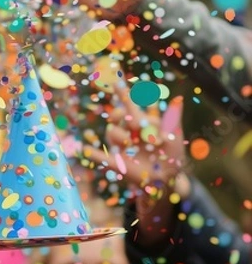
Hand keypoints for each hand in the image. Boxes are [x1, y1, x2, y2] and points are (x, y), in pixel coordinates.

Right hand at [84, 80, 188, 245]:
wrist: (165, 181)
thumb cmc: (172, 157)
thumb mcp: (175, 137)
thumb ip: (173, 118)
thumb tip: (178, 98)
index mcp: (145, 124)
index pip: (134, 106)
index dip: (127, 94)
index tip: (118, 82)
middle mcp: (131, 132)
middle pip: (119, 114)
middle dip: (119, 108)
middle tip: (121, 101)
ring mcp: (123, 146)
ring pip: (112, 132)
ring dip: (119, 136)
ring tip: (129, 144)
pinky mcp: (117, 162)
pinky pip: (102, 157)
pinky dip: (93, 154)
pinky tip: (85, 149)